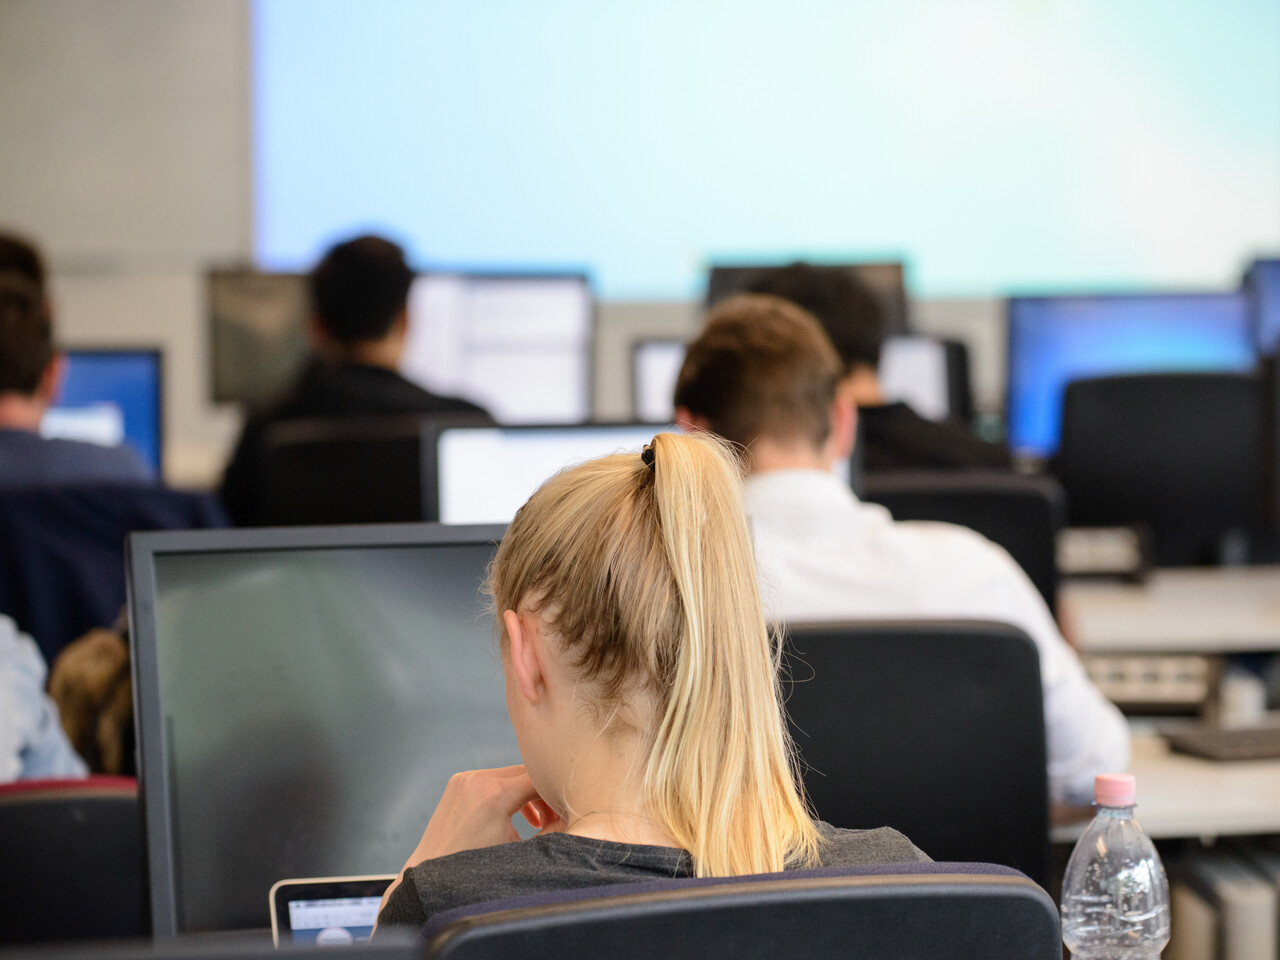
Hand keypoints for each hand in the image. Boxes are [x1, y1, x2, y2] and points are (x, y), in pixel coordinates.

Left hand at [376, 765, 562, 925]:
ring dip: (526, 793)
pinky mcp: (457, 782)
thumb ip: (551, 832)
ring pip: (510, 775)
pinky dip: (507, 793)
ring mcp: (464, 778)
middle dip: (543, 794)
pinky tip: (516, 816)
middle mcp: (477, 779)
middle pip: (526, 773)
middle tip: (553, 821)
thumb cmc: (476, 871)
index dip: (557, 794)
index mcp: (494, 794)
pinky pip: (493, 779)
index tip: (567, 813)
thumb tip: (573, 817)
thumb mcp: (520, 853)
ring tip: (537, 822)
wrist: (431, 877)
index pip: (540, 778)